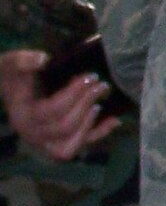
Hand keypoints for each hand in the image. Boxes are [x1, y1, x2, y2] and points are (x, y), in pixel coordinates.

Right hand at [0, 49, 119, 160]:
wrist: (8, 88)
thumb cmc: (13, 75)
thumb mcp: (12, 63)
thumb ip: (24, 60)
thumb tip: (44, 59)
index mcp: (22, 116)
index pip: (52, 110)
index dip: (74, 94)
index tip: (91, 76)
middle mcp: (32, 134)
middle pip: (64, 127)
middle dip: (86, 104)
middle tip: (101, 85)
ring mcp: (44, 142)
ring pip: (69, 147)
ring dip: (89, 125)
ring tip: (101, 102)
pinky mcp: (57, 141)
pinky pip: (78, 146)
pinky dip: (98, 135)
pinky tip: (115, 121)